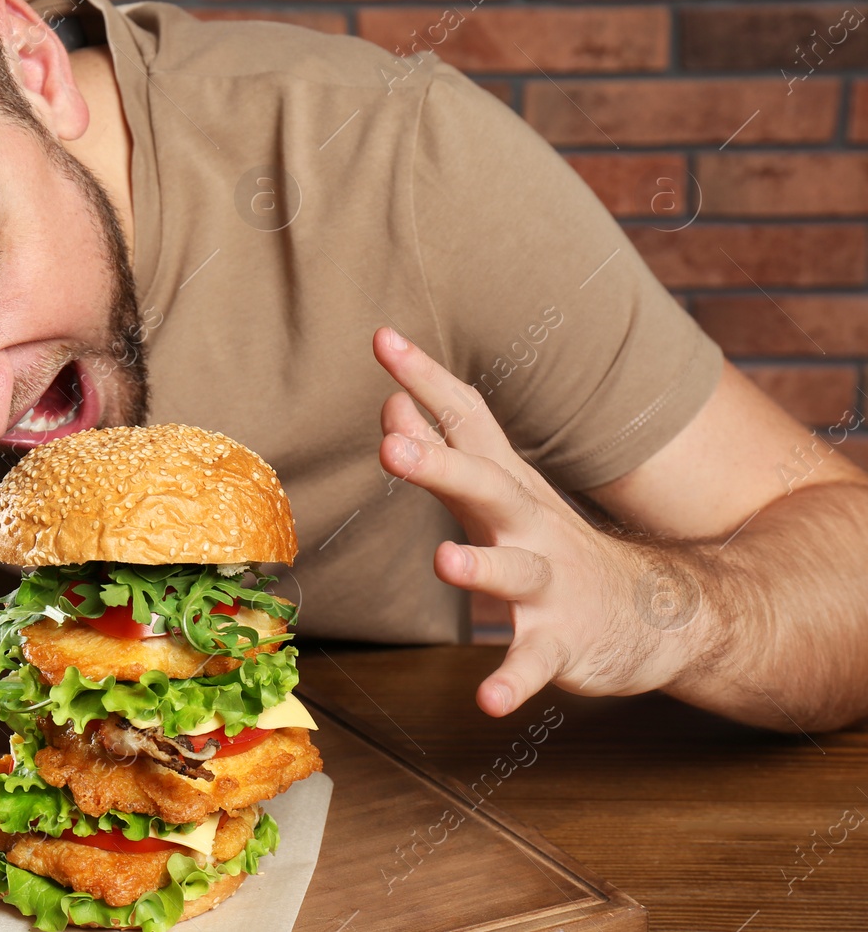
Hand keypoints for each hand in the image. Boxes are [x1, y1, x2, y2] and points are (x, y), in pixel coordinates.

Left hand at [370, 326, 700, 716]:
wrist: (658, 614)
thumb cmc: (552, 545)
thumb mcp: (499, 494)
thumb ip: (445, 452)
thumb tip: (392, 408)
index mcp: (506, 486)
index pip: (466, 420)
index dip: (425, 381)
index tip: (383, 337)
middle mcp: (528, 525)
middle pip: (484, 485)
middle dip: (439, 464)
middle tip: (389, 445)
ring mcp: (549, 584)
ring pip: (514, 571)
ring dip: (480, 566)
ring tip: (445, 562)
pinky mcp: (564, 642)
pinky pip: (534, 662)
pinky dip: (513, 681)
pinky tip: (488, 703)